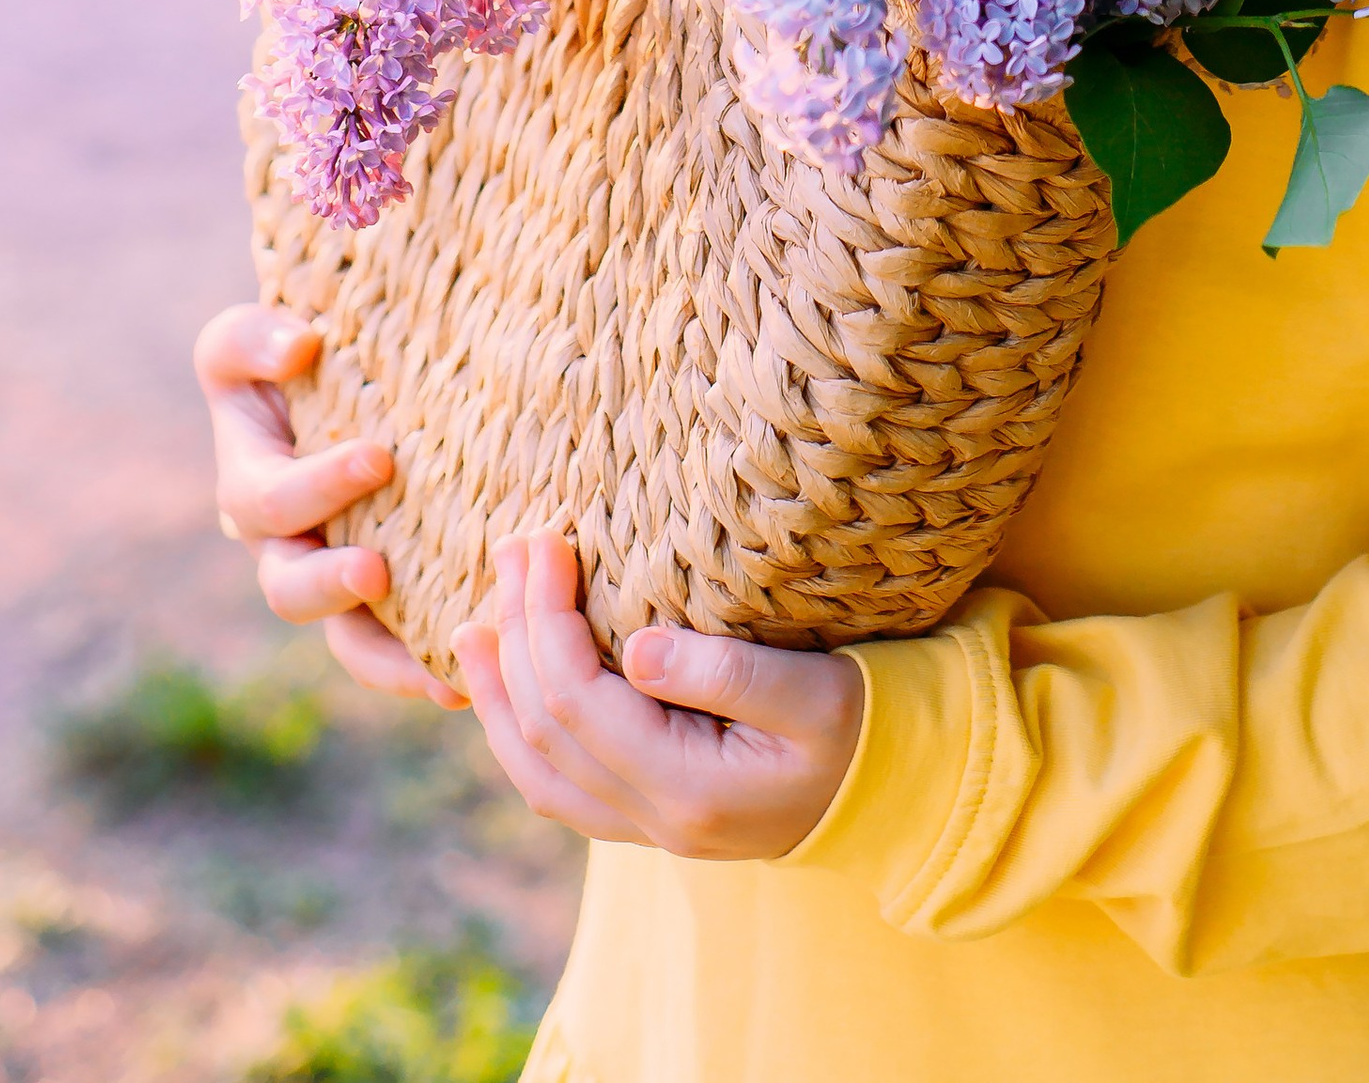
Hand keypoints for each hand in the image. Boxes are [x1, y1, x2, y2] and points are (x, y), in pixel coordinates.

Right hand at [194, 300, 460, 707]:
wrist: (343, 380)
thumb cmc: (293, 352)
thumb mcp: (249, 340)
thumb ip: (254, 339)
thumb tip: (298, 349)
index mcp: (249, 486)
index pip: (266, 501)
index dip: (316, 488)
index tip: (379, 457)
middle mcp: (285, 546)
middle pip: (290, 589)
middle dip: (331, 584)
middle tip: (377, 570)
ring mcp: (333, 577)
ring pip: (346, 640)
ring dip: (386, 657)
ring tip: (438, 671)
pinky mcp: (386, 598)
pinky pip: (394, 648)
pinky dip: (425, 667)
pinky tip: (467, 685)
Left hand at [457, 532, 863, 857]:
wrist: (895, 791)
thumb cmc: (862, 727)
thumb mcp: (814, 693)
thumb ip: (727, 675)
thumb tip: (634, 650)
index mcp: (687, 788)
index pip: (580, 702)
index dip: (546, 619)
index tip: (545, 540)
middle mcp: (653, 819)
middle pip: (548, 729)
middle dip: (518, 633)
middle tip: (513, 547)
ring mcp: (646, 827)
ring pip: (538, 771)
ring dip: (500, 692)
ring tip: (473, 624)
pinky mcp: (648, 817)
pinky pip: (558, 787)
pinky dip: (521, 734)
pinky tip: (507, 690)